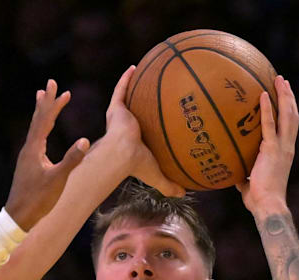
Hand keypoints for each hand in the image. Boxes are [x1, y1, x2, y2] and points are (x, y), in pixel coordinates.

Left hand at [4, 80, 89, 230]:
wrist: (18, 217)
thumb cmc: (38, 200)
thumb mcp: (58, 180)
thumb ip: (71, 160)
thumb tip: (84, 140)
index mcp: (34, 149)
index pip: (44, 120)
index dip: (52, 103)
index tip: (59, 87)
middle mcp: (28, 149)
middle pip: (38, 120)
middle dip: (46, 102)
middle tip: (50, 84)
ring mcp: (27, 157)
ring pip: (35, 129)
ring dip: (42, 113)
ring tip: (42, 99)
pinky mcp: (28, 165)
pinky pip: (36, 139)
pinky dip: (41, 128)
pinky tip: (43, 132)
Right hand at [101, 66, 185, 197]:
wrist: (121, 155)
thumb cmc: (137, 165)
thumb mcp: (157, 175)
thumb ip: (169, 184)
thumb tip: (184, 193)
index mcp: (135, 141)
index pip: (144, 131)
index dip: (151, 124)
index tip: (159, 117)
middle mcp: (127, 127)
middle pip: (137, 111)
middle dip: (143, 102)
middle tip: (155, 92)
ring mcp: (120, 117)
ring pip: (127, 97)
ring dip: (133, 85)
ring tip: (144, 71)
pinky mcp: (115, 109)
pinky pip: (121, 89)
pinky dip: (126, 78)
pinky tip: (134, 66)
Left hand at [236, 75, 298, 214]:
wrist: (268, 205)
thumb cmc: (259, 200)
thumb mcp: (249, 184)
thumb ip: (244, 176)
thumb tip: (232, 174)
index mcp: (285, 152)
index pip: (290, 126)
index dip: (289, 110)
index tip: (286, 96)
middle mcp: (287, 146)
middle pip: (292, 115)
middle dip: (289, 96)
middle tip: (284, 80)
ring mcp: (282, 146)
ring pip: (287, 115)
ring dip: (284, 96)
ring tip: (279, 79)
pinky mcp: (272, 149)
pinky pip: (269, 125)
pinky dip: (267, 109)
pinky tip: (262, 94)